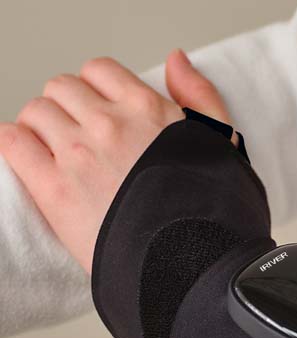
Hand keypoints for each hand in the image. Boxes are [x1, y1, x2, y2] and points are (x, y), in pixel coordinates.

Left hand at [0, 49, 236, 273]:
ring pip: (35, 112)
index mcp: (148, 110)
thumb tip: (175, 59)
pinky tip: (34, 161)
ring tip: (59, 155)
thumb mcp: (222, 145)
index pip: (98, 71)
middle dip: (68, 107)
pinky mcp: (55, 192)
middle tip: (81, 138)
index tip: (101, 113)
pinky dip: (17, 144)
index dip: (96, 90)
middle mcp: (110, 126)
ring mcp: (79, 157)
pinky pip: (13, 142)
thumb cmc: (208, 210)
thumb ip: (201, 96)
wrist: (193, 263)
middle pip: (61, 88)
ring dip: (42, 127)